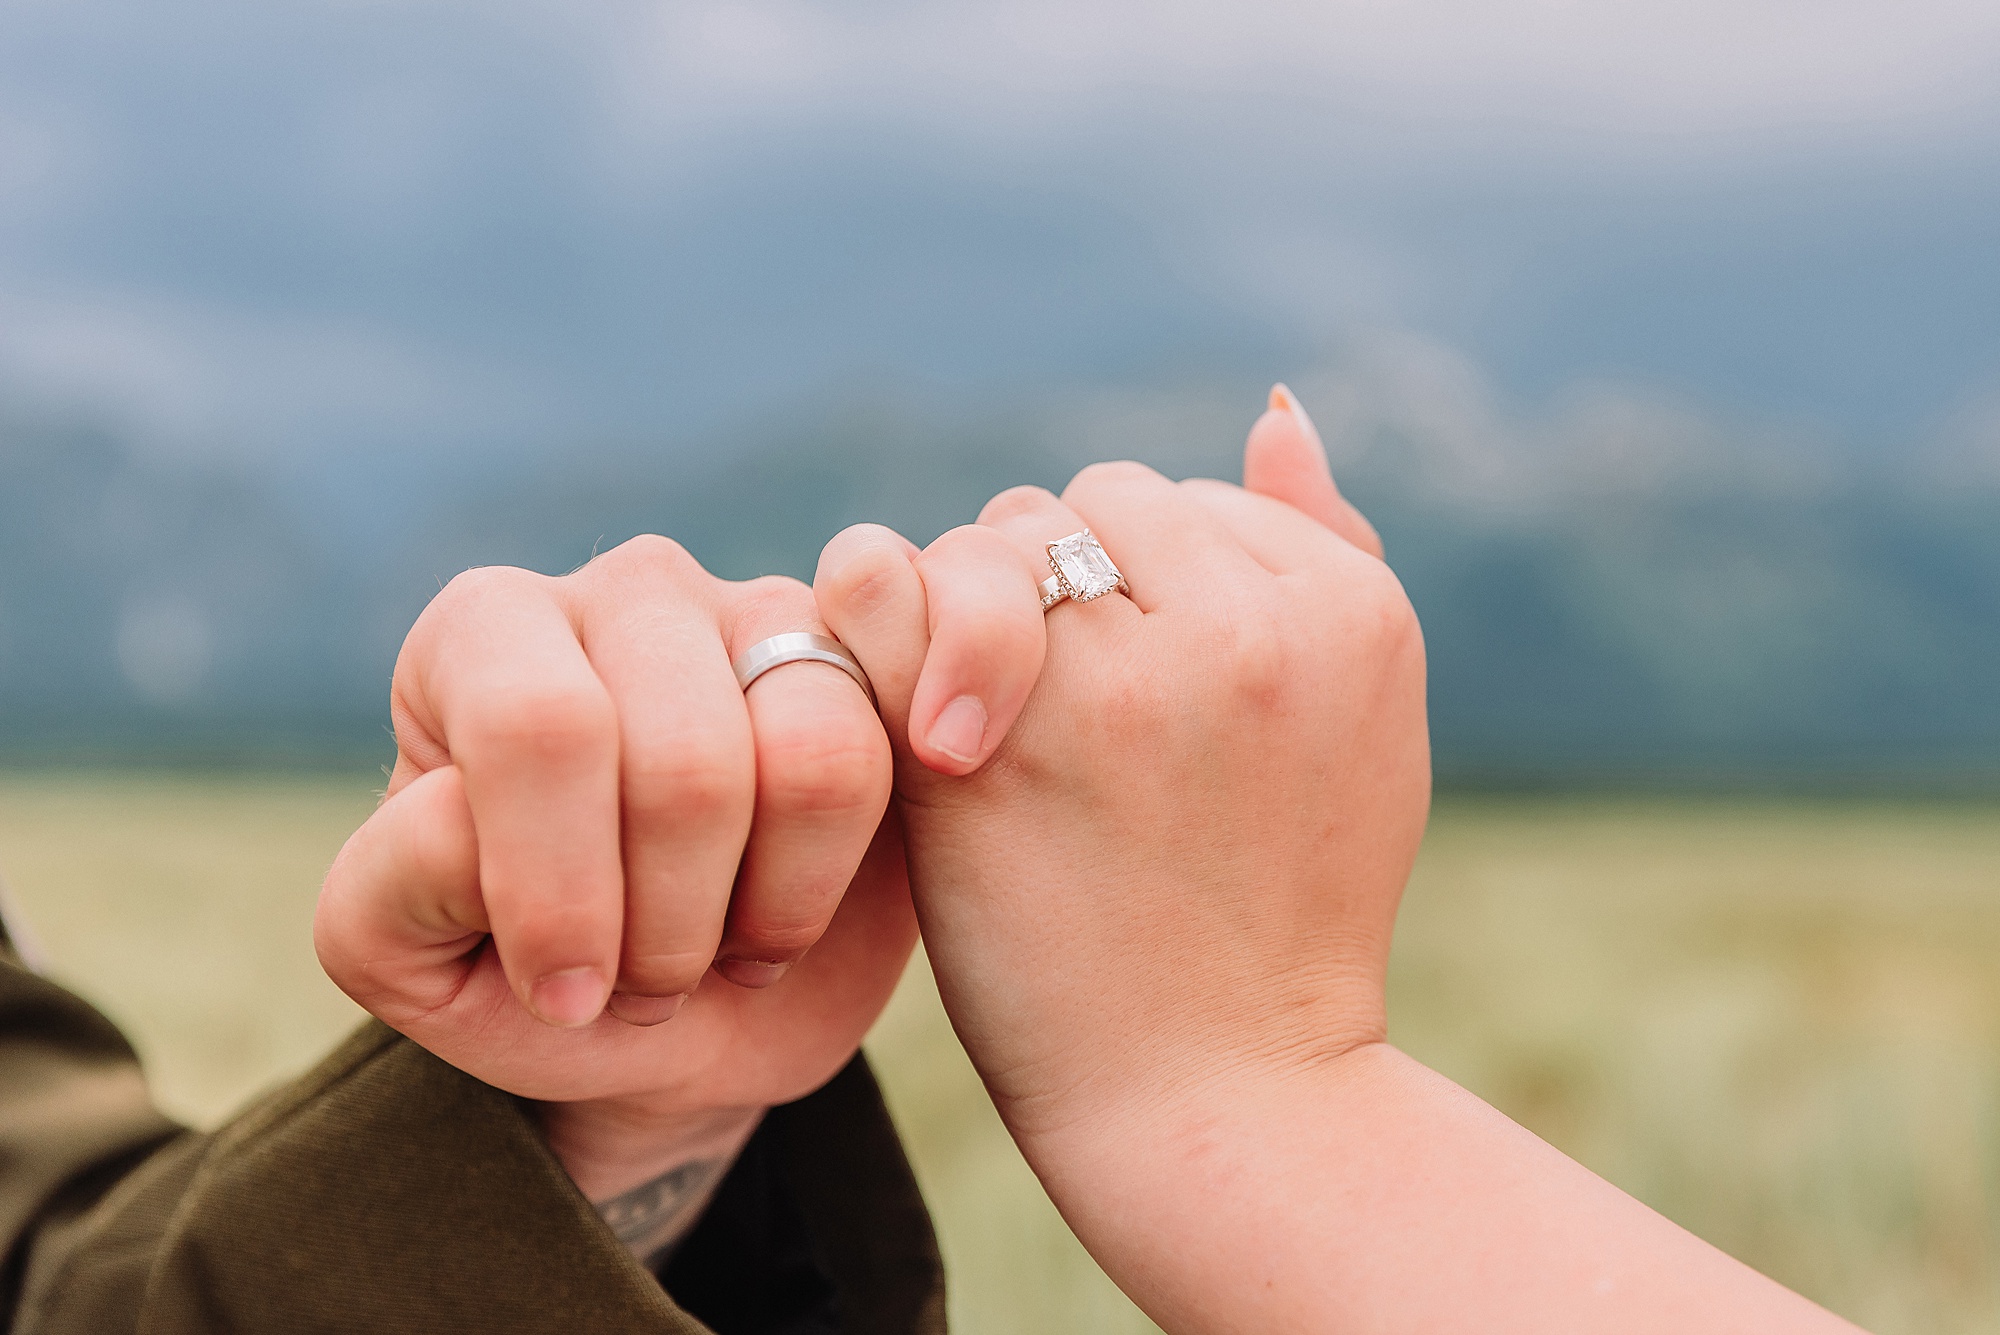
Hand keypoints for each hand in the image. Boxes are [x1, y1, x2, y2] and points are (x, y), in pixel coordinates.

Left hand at [315, 536, 917, 1200]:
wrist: (684, 1022)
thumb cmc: (534, 981)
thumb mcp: (407, 961)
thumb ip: (394, 885)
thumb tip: (478, 815)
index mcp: (484, 632)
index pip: (539, 726)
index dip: (561, 891)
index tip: (563, 998)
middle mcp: (627, 591)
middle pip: (684, 762)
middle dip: (670, 925)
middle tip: (646, 983)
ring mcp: (768, 611)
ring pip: (811, 754)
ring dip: (770, 908)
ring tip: (723, 945)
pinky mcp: (878, 664)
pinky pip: (899, 747)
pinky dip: (847, 872)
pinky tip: (801, 903)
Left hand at [815, 386, 1424, 1146]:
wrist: (1222, 1090)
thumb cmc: (1278, 908)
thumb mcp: (1363, 728)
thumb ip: (1324, 553)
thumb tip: (1274, 406)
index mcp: (1352, 609)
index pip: (1185, 499)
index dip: (1134, 591)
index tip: (1130, 695)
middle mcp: (1249, 626)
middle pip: (1083, 503)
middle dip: (1053, 590)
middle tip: (1050, 713)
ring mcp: (1123, 681)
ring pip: (990, 539)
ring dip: (970, 616)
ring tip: (990, 728)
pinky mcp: (997, 746)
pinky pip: (890, 584)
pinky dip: (875, 625)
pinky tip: (911, 718)